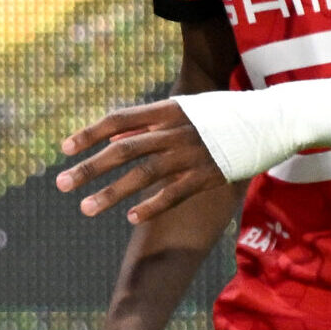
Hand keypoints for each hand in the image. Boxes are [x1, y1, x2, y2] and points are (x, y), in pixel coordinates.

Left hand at [55, 98, 225, 222]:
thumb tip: (114, 141)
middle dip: (89, 168)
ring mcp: (190, 155)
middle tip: (60, 184)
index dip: (89, 133)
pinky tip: (130, 219)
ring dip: (111, 193)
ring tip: (85, 208)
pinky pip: (173, 194)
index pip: (118, 119)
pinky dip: (151, 206)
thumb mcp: (183, 110)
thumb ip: (148, 125)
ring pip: (143, 176)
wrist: (269, 119)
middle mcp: (174, 131)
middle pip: (123, 151)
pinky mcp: (207, 176)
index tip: (64, 148)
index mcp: (165, 110)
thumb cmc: (220, 114)